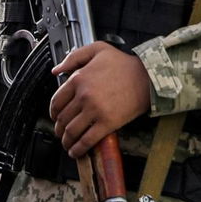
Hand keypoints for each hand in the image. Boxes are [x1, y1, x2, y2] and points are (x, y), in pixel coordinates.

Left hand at [49, 42, 151, 157]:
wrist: (148, 77)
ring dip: (66, 140)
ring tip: (67, 143)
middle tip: (60, 131)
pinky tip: (75, 151)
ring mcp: (95, 111)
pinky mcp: (107, 123)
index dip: (53, 112)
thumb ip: (74, 57)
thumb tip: (56, 71)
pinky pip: (87, 140)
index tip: (55, 116)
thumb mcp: (97, 49)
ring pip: (71, 131)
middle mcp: (83, 96)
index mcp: (78, 79)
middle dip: (58, 128)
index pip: (56, 101)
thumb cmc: (125, 63)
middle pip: (62, 118)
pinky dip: (78, 149)